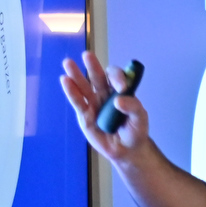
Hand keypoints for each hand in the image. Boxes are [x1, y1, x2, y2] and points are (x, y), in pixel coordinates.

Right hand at [60, 51, 149, 165]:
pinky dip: (71, 92)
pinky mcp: (85, 115)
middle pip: (98, 77)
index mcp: (119, 91)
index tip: (121, 87)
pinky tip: (65, 80)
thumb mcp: (140, 119)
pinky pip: (78, 102)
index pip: (116, 78)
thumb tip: (118, 100)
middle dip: (93, 66)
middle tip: (87, 55)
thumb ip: (134, 108)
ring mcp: (93, 104)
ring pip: (84, 87)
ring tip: (68, 63)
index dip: (117, 78)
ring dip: (76, 75)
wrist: (127, 150)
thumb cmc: (135, 131)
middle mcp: (105, 94)